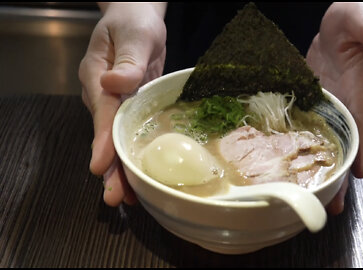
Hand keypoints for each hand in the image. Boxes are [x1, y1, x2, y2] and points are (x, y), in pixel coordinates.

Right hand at [79, 2, 166, 206]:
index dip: (102, 140)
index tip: (101, 164)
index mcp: (97, 77)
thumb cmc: (134, 23)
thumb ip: (128, 59)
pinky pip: (128, 135)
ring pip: (116, 141)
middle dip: (109, 167)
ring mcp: (115, 104)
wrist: (136, 20)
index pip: (101, 113)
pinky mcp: (130, 108)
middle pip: (105, 136)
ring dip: (120, 170)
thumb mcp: (134, 34)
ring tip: (126, 198)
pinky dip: (132, 157)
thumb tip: (115, 82)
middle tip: (114, 197)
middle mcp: (102, 96)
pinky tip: (139, 177)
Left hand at [307, 2, 362, 214]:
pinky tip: (289, 163)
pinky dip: (301, 148)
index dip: (361, 152)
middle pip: (345, 146)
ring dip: (320, 169)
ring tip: (310, 196)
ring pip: (325, 144)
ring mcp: (329, 108)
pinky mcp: (313, 104)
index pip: (362, 127)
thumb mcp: (360, 20)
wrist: (340, 23)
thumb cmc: (354, 20)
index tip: (356, 178)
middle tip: (330, 206)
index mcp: (359, 93)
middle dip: (339, 175)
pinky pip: (309, 131)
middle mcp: (346, 106)